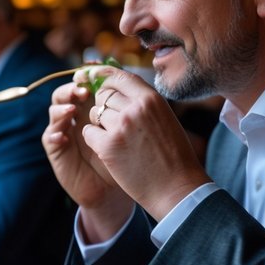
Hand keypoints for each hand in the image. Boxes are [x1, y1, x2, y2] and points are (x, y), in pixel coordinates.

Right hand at [43, 74, 133, 241]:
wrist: (117, 188)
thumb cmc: (128, 156)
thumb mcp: (131, 127)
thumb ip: (126, 104)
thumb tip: (126, 76)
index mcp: (93, 105)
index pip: (84, 83)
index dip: (86, 76)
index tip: (94, 72)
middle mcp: (76, 115)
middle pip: (66, 92)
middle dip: (72, 88)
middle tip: (83, 90)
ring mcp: (65, 131)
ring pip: (54, 110)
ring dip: (62, 108)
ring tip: (73, 110)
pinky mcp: (57, 150)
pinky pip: (50, 137)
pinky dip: (55, 133)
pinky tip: (64, 136)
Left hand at [77, 68, 211, 221]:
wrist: (177, 188)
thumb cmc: (173, 155)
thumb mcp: (164, 119)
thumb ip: (142, 102)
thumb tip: (117, 84)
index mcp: (152, 99)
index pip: (119, 76)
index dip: (103, 76)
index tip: (91, 77)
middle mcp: (135, 108)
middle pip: (104, 95)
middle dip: (103, 106)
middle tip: (115, 124)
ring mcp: (120, 126)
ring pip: (94, 114)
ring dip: (100, 125)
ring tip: (119, 141)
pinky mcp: (107, 146)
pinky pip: (88, 132)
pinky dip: (94, 140)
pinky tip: (110, 150)